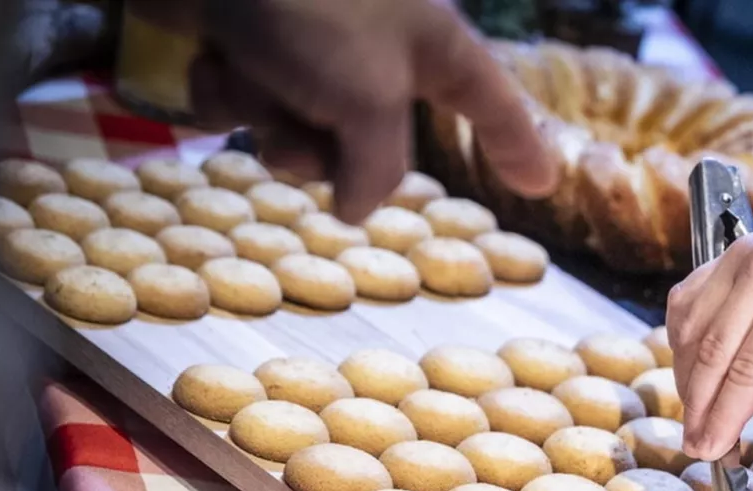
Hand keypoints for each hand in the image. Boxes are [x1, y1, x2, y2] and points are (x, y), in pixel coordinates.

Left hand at [135, 0, 555, 221]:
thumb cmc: (312, 9)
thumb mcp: (367, 99)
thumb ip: (377, 169)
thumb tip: (354, 208)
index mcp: (429, 46)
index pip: (492, 104)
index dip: (519, 144)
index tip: (541, 185)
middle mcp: (376, 49)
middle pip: (371, 142)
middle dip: (321, 149)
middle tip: (293, 139)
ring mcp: (309, 46)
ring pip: (299, 127)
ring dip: (265, 115)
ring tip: (245, 75)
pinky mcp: (247, 43)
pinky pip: (245, 99)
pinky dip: (223, 87)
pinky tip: (211, 55)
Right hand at [668, 210, 752, 463]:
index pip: (748, 371)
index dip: (724, 417)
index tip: (710, 451)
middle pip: (711, 353)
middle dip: (699, 407)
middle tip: (696, 445)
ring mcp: (735, 258)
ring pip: (689, 329)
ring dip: (687, 378)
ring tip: (696, 416)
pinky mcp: (723, 255)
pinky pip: (686, 304)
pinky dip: (683, 342)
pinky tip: (693, 373)